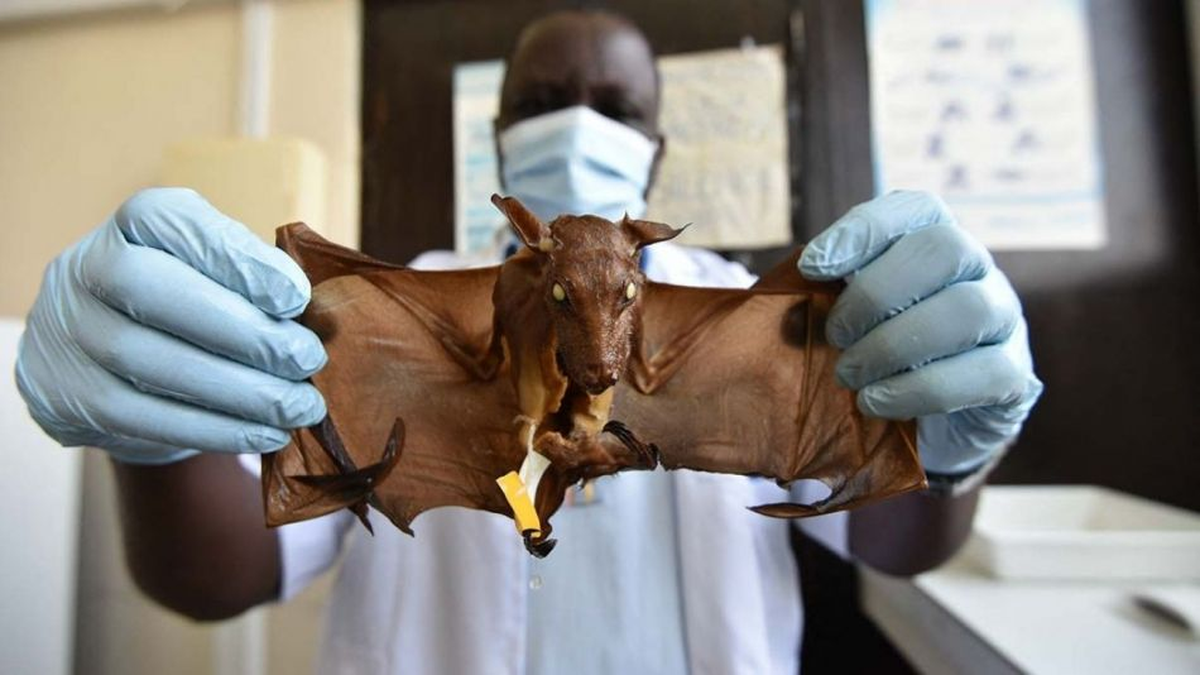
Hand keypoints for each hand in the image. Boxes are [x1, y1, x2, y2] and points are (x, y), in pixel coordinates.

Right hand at [15, 188, 327, 463]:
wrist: (105, 360)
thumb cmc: (190, 304)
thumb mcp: (217, 273)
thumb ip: (258, 279)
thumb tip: (317, 317)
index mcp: (135, 223)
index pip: (172, 221)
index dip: (235, 259)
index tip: (297, 297)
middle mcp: (87, 268)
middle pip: (152, 292)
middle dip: (242, 331)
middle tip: (308, 360)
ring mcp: (71, 333)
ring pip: (149, 363)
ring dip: (240, 392)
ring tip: (300, 407)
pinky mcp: (70, 397)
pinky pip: (144, 417)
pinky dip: (215, 429)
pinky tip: (266, 434)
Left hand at [799, 191, 1042, 473]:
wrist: (923, 420)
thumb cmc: (870, 349)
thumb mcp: (840, 314)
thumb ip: (814, 298)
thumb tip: (769, 300)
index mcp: (933, 237)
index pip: (914, 208)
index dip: (863, 231)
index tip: (812, 267)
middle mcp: (977, 267)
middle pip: (946, 249)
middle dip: (877, 293)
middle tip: (835, 334)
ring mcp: (1003, 318)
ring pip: (967, 310)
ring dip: (895, 345)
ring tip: (849, 375)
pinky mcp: (1013, 375)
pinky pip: (982, 374)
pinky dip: (919, 390)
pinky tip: (876, 402)